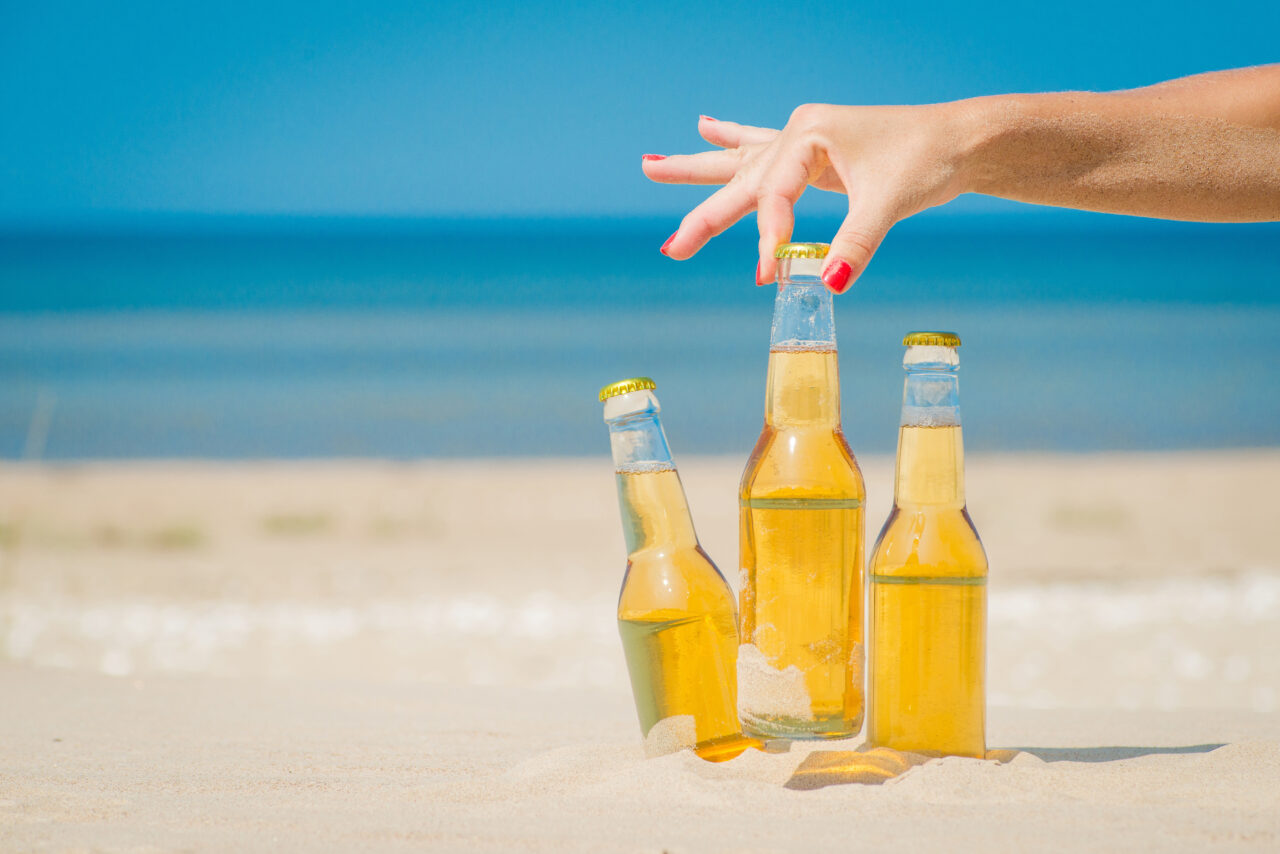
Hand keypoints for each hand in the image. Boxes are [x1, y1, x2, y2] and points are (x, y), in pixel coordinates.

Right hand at [642, 105, 972, 292]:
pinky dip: (733, 138)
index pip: (774, 196)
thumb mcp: (889, 203)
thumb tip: (828, 286)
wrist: (960, 139)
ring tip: (648, 165)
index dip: (769, 239)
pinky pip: (762, 148)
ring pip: (740, 161)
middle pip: (739, 179)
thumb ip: (855, 245)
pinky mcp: (814, 151)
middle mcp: (799, 132)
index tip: (769, 276)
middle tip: (669, 248)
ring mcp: (803, 138)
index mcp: (810, 134)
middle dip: (701, 214)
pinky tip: (704, 124)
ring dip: (696, 166)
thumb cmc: (927, 160)